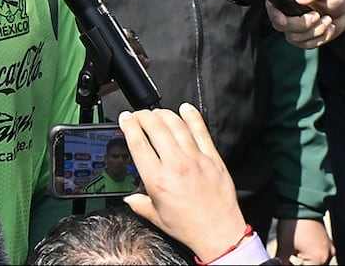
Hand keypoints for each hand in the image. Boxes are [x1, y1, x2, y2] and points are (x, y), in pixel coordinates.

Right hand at [119, 103, 247, 262]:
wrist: (219, 234)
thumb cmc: (190, 227)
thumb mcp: (156, 217)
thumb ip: (139, 203)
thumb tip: (128, 198)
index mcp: (157, 180)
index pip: (138, 143)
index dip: (128, 125)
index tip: (125, 119)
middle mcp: (175, 166)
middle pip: (155, 127)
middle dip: (143, 115)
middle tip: (139, 114)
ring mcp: (195, 160)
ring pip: (176, 125)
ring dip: (164, 114)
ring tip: (157, 113)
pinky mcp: (212, 158)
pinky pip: (201, 131)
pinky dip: (192, 117)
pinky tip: (186, 109)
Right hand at [264, 0, 344, 48]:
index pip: (272, 7)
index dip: (275, 15)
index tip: (284, 20)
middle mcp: (285, 11)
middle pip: (280, 26)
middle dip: (303, 24)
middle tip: (317, 15)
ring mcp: (292, 26)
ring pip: (295, 38)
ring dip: (317, 30)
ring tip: (328, 19)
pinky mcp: (302, 38)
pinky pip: (306, 45)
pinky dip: (321, 38)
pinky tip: (328, 27)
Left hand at [275, 217, 333, 265]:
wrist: (301, 203)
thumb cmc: (293, 223)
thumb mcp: (284, 246)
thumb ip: (281, 262)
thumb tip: (275, 264)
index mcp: (319, 259)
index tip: (281, 264)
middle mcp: (327, 255)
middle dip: (298, 265)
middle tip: (286, 261)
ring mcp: (329, 248)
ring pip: (316, 263)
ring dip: (305, 263)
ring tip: (290, 258)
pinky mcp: (327, 241)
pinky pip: (319, 254)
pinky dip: (309, 257)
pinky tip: (297, 254)